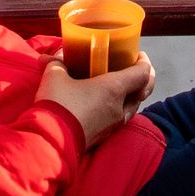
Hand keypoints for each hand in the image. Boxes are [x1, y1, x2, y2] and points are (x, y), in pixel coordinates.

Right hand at [36, 54, 155, 148]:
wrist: (50, 141)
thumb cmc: (57, 104)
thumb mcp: (54, 76)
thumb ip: (58, 62)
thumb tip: (55, 56)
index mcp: (114, 88)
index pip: (143, 73)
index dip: (144, 62)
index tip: (137, 55)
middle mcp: (119, 107)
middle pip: (142, 92)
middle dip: (141, 80)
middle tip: (129, 70)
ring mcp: (113, 125)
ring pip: (131, 108)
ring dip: (130, 96)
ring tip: (117, 87)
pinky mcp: (104, 136)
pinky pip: (119, 119)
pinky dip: (118, 109)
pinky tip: (104, 105)